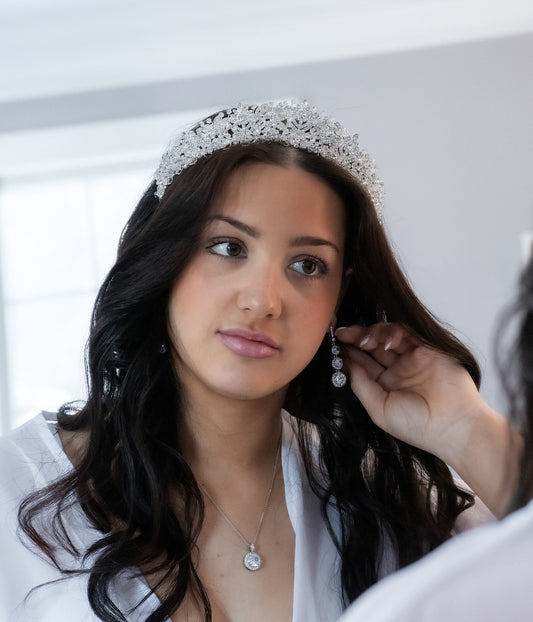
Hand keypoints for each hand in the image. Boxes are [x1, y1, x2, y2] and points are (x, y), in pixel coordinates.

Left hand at [336, 323, 519, 515]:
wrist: (453, 427)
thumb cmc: (415, 425)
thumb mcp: (379, 408)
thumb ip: (361, 384)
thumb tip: (345, 362)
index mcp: (385, 385)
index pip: (362, 362)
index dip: (347, 352)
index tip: (332, 343)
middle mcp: (397, 369)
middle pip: (372, 345)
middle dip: (356, 337)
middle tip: (341, 333)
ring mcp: (413, 358)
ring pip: (387, 336)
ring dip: (373, 333)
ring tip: (364, 340)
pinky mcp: (428, 349)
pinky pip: (407, 333)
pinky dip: (393, 332)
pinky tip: (385, 342)